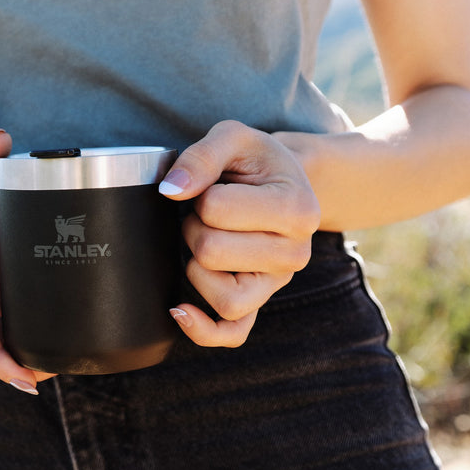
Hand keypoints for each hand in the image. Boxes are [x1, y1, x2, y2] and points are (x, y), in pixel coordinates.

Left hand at [158, 120, 320, 346]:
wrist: (280, 183)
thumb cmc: (254, 161)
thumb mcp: (233, 137)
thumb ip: (201, 156)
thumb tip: (171, 190)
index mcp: (298, 210)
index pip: (215, 209)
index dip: (202, 194)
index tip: (219, 186)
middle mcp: (296, 254)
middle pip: (210, 252)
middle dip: (195, 226)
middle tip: (211, 212)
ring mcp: (277, 283)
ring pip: (219, 294)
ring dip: (197, 263)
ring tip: (210, 237)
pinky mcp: (258, 304)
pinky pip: (232, 332)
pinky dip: (203, 329)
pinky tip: (179, 310)